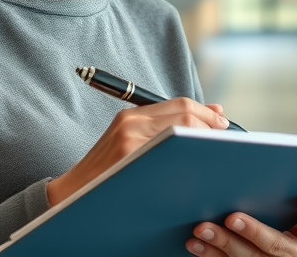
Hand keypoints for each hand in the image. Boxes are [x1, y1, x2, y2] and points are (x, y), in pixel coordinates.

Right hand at [47, 99, 229, 205]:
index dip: (207, 113)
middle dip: (210, 127)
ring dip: (202, 143)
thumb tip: (212, 111)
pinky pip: (168, 156)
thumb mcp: (129, 139)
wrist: (73, 192)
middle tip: (224, 140)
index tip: (222, 123)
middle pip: (185, 115)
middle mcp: (131, 122)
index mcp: (131, 114)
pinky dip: (187, 159)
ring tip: (212, 154)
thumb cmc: (107, 170)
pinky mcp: (129, 160)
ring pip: (180, 133)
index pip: (181, 104)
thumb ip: (163, 125)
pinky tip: (194, 169)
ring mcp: (130, 142)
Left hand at [186, 196, 296, 256]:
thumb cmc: (282, 228)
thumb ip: (285, 195)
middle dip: (253, 231)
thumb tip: (263, 164)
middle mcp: (293, 256)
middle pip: (275, 245)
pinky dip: (209, 253)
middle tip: (232, 217)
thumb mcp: (292, 215)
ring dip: (222, 243)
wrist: (276, 255)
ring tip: (203, 228)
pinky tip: (196, 243)